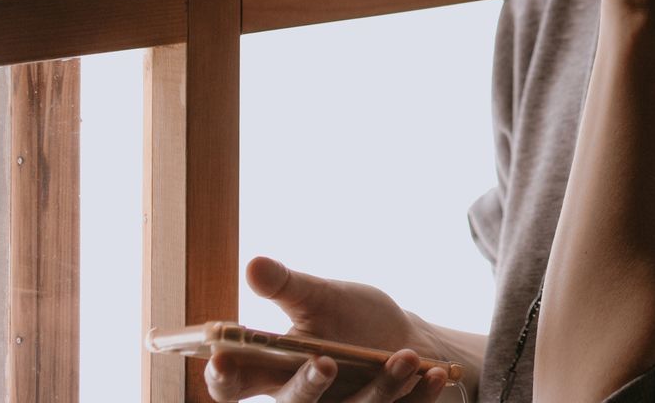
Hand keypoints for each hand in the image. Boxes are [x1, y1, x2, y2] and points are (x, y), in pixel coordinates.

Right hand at [203, 256, 449, 402]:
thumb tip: (253, 263)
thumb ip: (288, 287)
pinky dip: (418, 394)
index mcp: (275, 370)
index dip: (224, 378)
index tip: (222, 358)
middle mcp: (305, 398)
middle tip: (324, 361)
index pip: (235, 384)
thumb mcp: (321, 296)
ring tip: (404, 357)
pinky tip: (432, 373)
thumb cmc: (349, 318)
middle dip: (307, 387)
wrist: (400, 335)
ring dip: (381, 388)